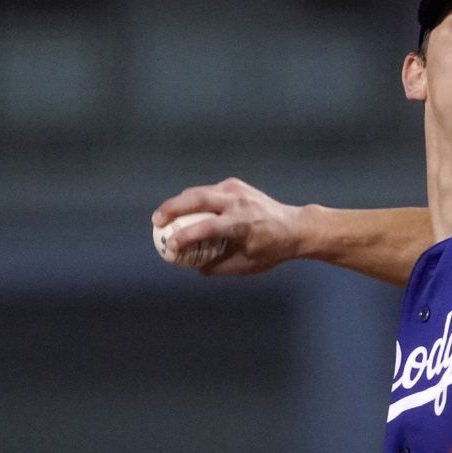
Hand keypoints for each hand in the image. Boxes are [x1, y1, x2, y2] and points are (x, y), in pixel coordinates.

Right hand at [152, 177, 304, 274]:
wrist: (295, 227)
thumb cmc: (271, 250)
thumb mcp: (247, 265)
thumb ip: (219, 267)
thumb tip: (193, 268)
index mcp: (242, 224)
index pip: (207, 228)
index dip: (185, 236)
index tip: (170, 246)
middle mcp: (238, 203)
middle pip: (197, 199)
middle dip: (172, 209)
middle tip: (156, 222)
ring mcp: (236, 190)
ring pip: (199, 192)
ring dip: (179, 202)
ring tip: (163, 216)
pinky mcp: (235, 184)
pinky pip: (208, 190)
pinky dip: (194, 199)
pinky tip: (183, 210)